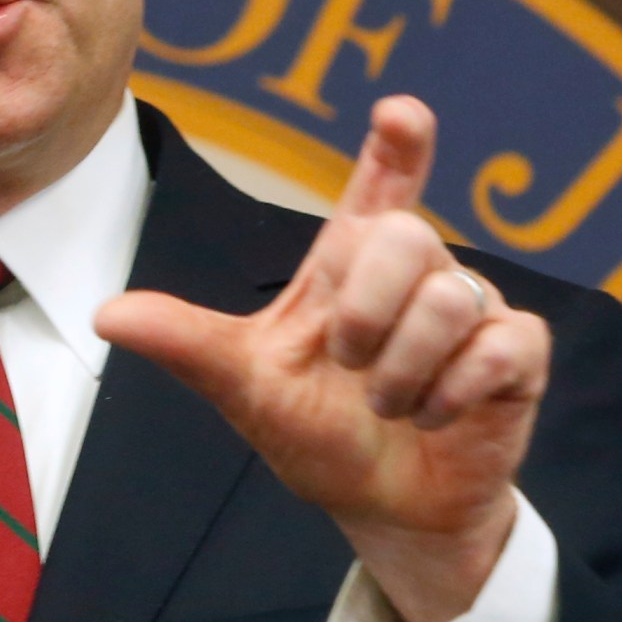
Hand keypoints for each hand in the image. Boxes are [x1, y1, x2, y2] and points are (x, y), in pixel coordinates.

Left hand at [95, 96, 548, 621]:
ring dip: (404, 371)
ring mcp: (473, 310)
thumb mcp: (245, 387)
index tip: (400, 112)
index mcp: (350, 264)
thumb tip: (105, 313)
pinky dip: (454, 392)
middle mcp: (417, 273)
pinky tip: (436, 416)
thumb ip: (187, 343)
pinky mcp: (516, 356)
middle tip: (349, 366)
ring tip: (390, 405)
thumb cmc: (318, 434)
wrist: (383, 510)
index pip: (382, 186)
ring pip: (453, 298)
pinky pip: (501, 345)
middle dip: (367, 311)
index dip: (397, 144)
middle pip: (407, 235)